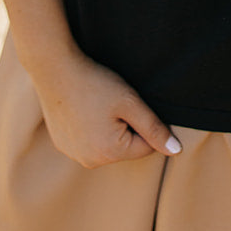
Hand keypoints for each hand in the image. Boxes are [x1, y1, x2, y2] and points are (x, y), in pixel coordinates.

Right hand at [27, 48, 181, 168]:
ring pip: (106, 145)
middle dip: (126, 127)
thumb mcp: (130, 102)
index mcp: (110, 153)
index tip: (129, 104)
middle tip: (112, 102)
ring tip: (96, 103)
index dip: (143, 122)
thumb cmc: (95, 83)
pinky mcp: (62, 144)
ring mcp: (73, 154)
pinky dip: (89, 127)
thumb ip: (155, 128)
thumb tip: (175, 151)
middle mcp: (90, 161)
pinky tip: (83, 108)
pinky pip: (87, 140)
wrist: (55, 69)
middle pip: (125, 148)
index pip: (145, 147)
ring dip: (108, 128)